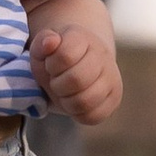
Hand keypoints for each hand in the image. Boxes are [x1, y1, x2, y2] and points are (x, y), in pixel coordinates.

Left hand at [31, 8, 121, 125]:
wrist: (77, 66)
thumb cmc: (55, 59)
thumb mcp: (41, 50)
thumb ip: (41, 43)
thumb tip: (51, 42)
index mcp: (83, 39)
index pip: (65, 55)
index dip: (52, 66)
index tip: (51, 65)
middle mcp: (102, 56)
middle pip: (77, 80)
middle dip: (58, 85)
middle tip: (57, 81)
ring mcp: (112, 78)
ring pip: (85, 101)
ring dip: (67, 101)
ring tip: (65, 92)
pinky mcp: (114, 99)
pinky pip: (93, 116)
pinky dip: (78, 114)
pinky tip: (75, 102)